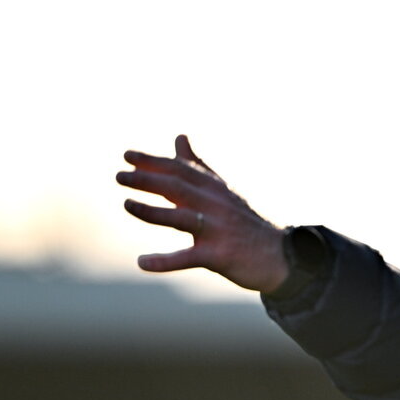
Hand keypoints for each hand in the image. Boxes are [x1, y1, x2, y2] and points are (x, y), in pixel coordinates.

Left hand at [117, 135, 289, 292]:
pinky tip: (142, 262)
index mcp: (215, 189)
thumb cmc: (244, 224)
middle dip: (148, 180)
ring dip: (153, 211)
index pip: (181, 170)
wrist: (280, 256)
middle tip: (120, 176)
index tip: (127, 155)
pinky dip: (164, 261)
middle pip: (179, 187)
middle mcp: (216, 206)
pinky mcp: (219, 256)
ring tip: (127, 204)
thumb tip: (179, 136)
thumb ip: (197, 166)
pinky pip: (188, 258)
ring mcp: (218, 231)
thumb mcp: (221, 191)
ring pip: (182, 218)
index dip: (153, 161)